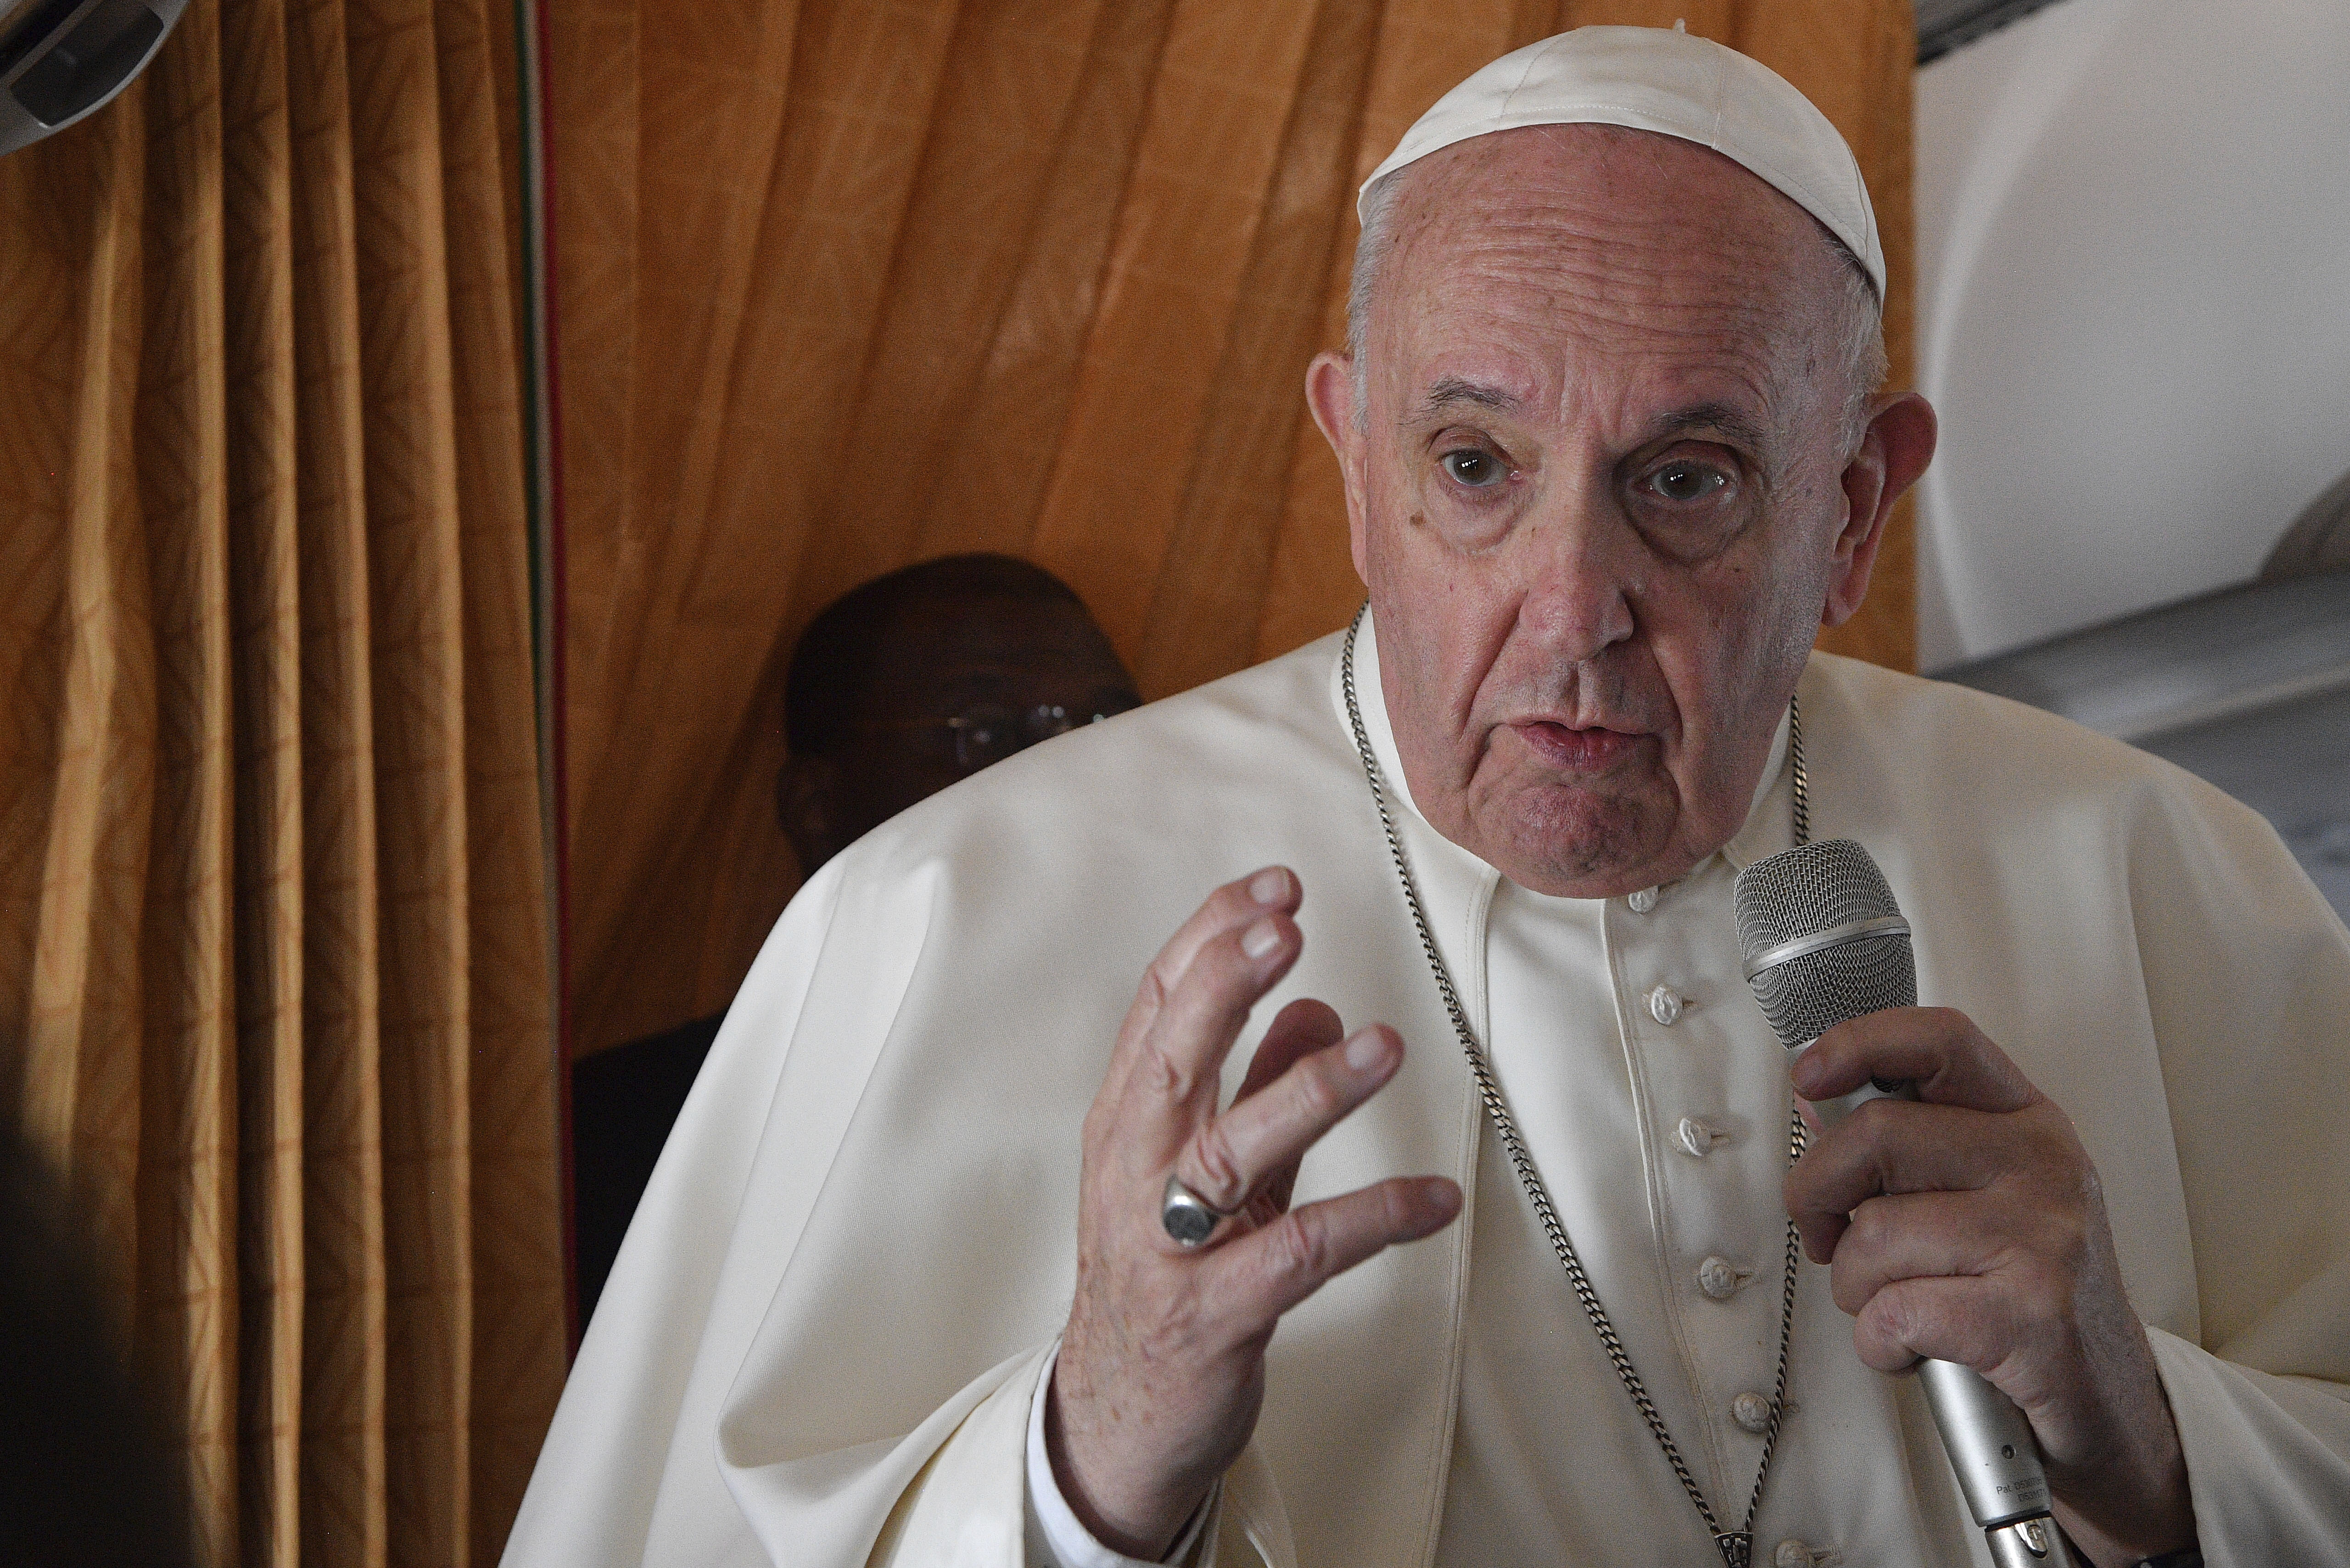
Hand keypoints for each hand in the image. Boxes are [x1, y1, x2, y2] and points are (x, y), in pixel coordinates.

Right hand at [1048, 867, 1461, 1557]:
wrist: (1115, 1422)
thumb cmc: (1162, 1277)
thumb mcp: (1202, 1171)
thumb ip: (1250, 1086)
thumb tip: (1311, 1005)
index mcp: (1127, 1124)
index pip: (1156, 1010)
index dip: (1209, 941)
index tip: (1274, 888)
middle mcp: (1135, 1174)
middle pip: (1172, 1061)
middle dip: (1224, 985)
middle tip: (1286, 925)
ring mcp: (1170, 1247)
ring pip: (1232, 1150)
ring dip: (1308, 1089)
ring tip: (1383, 1044)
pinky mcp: (1216, 1317)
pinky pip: (1298, 1254)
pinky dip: (1370, 1220)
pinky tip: (1434, 1198)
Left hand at [1785, 1007, 2194, 1565]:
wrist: (2106, 1400)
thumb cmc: (2027, 1291)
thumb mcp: (1983, 1194)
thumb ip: (1908, 1145)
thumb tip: (1819, 1098)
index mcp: (2026, 1122)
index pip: (1941, 1041)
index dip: (1859, 1043)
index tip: (1807, 1075)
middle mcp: (2042, 1166)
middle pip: (1876, 1136)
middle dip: (1817, 1194)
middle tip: (1827, 1235)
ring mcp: (2042, 1237)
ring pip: (1873, 1233)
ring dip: (1854, 1286)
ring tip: (1895, 1302)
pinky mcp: (2031, 1314)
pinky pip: (1893, 1313)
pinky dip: (1879, 1343)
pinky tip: (1913, 1348)